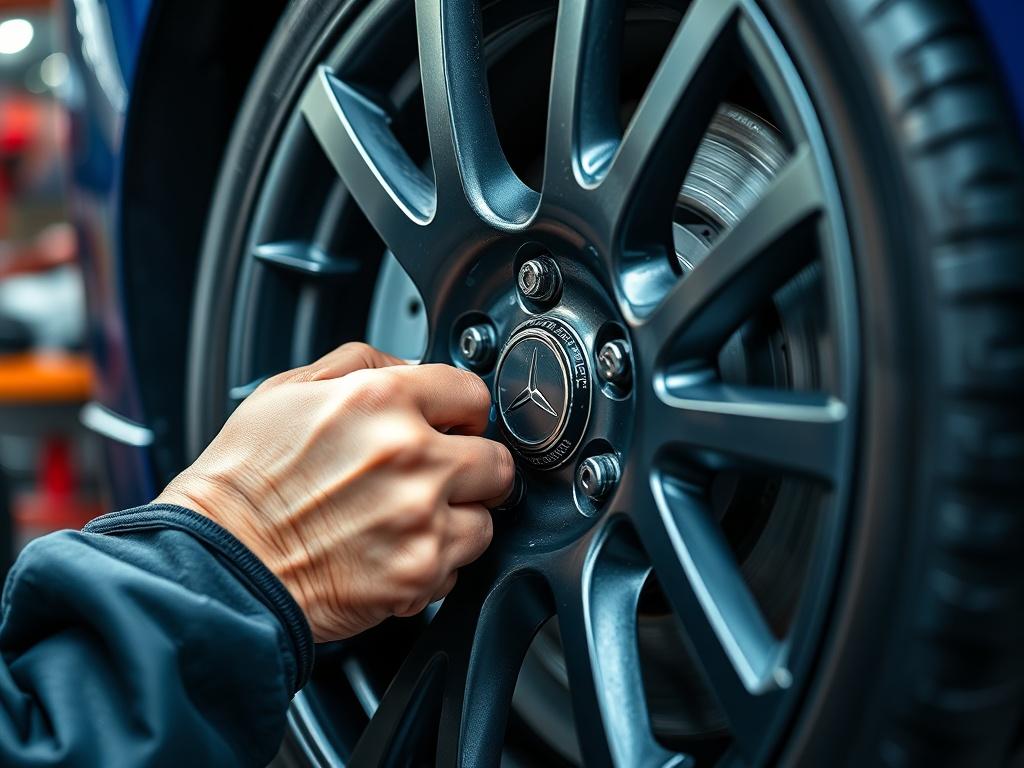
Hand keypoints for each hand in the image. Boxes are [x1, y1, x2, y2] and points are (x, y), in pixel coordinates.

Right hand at [154, 343, 514, 641]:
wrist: (219, 562)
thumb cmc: (244, 480)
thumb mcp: (289, 390)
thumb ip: (363, 364)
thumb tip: (411, 366)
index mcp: (381, 401)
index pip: (472, 394)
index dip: (460, 413)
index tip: (451, 427)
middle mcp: (411, 456)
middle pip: (496, 461)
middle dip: (471, 469)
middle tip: (437, 479)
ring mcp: (420, 518)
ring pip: (485, 519)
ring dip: (456, 521)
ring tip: (406, 521)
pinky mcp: (419, 572)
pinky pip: (459, 567)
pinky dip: (433, 564)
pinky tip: (391, 553)